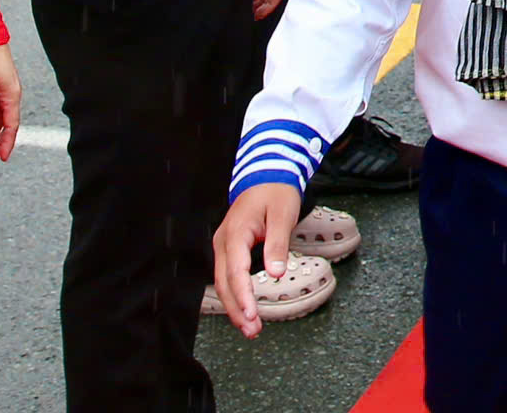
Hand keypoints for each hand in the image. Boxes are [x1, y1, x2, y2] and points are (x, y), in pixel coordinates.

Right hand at [213, 182, 302, 337]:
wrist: (266, 177)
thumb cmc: (275, 193)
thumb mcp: (283, 214)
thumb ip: (277, 244)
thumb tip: (276, 272)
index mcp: (235, 233)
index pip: (235, 272)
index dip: (243, 296)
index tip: (251, 314)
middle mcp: (223, 242)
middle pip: (224, 284)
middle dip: (237, 310)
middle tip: (252, 330)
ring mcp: (223, 247)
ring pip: (223, 284)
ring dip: (236, 307)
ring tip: (251, 328)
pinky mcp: (229, 250)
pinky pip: (228, 277)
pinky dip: (236, 295)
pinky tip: (246, 309)